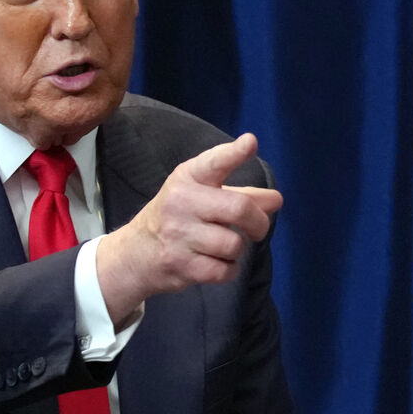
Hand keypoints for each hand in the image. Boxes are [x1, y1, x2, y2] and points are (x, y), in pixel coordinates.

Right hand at [95, 133, 282, 323]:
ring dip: (237, 249)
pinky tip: (215, 263)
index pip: (214, 162)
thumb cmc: (179, 216)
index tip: (250, 143)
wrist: (136, 252)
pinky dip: (228, 270)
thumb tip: (276, 200)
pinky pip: (225, 270)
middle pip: (239, 209)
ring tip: (222, 246)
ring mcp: (179, 234)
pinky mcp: (181, 264)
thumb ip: (242, 194)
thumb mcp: (203, 195)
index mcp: (188, 178)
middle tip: (257, 229)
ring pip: (234, 244)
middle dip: (258, 223)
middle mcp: (181, 202)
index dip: (234, 153)